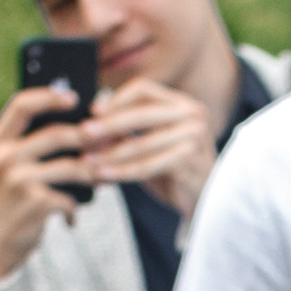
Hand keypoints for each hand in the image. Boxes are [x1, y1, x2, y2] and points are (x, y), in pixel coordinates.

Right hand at [0, 85, 91, 282]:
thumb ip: (25, 148)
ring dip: (94, 172)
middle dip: (89, 136)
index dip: (50, 96)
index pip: (22, 104)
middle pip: (57, 134)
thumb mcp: (3, 169)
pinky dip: (75, 210)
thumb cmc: (5, 202)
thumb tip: (77, 130)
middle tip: (110, 140)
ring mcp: (18, 180)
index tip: (74, 97)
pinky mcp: (35, 204)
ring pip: (72, 167)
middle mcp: (4, 157)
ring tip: (103, 178)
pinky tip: (70, 218)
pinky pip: (70, 199)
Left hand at [75, 76, 220, 217]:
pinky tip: (104, 174)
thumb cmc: (177, 170)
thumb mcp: (152, 142)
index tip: (94, 110)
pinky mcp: (190, 163)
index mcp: (183, 103)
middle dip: (109, 124)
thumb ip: (128, 130)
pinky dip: (122, 171)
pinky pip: (148, 166)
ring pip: (143, 143)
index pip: (144, 89)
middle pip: (142, 113)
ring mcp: (195, 139)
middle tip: (84, 132)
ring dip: (111, 153)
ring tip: (88, 159)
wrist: (207, 201)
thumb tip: (92, 121)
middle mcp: (193, 116)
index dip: (117, 98)